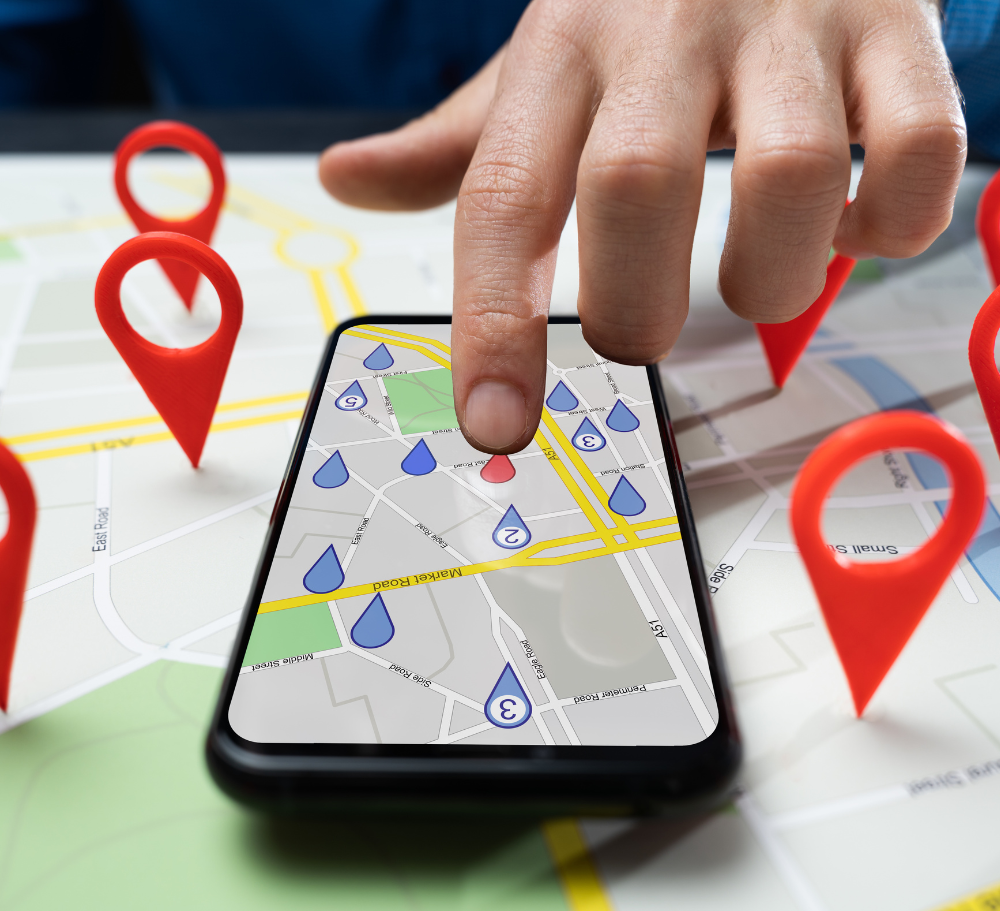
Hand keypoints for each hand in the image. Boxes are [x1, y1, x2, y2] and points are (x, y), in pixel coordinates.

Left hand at [320, 0, 964, 452]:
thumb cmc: (643, 8)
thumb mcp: (538, 66)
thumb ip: (456, 144)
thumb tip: (345, 180)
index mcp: (561, 54)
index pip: (503, 199)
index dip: (494, 326)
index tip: (495, 427)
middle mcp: (666, 30)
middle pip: (638, 191)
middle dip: (637, 308)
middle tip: (640, 332)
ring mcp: (791, 25)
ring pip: (791, 180)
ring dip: (773, 279)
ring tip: (761, 279)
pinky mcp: (898, 31)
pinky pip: (917, 154)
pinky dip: (891, 224)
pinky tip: (855, 224)